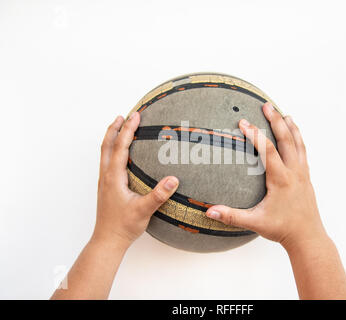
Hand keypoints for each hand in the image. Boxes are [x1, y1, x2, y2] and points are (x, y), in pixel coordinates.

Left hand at [93, 112, 178, 247]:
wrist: (108, 240)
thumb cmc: (123, 226)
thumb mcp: (144, 210)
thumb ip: (159, 194)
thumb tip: (173, 179)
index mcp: (114, 177)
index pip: (120, 147)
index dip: (127, 130)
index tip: (135, 116)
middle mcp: (106, 176)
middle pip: (107, 145)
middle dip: (114, 128)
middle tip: (124, 115)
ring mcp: (105, 181)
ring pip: (105, 153)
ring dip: (111, 137)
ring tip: (119, 127)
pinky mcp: (107, 187)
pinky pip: (107, 161)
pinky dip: (112, 149)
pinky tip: (121, 154)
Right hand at [206, 102, 326, 248]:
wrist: (308, 237)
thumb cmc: (283, 229)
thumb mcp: (255, 223)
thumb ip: (231, 216)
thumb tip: (208, 212)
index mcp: (281, 180)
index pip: (266, 150)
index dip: (254, 134)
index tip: (242, 123)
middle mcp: (294, 172)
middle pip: (286, 139)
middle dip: (275, 120)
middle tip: (266, 106)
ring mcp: (302, 173)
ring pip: (298, 143)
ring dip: (290, 127)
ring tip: (283, 114)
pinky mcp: (306, 177)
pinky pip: (303, 151)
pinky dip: (299, 139)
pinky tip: (295, 135)